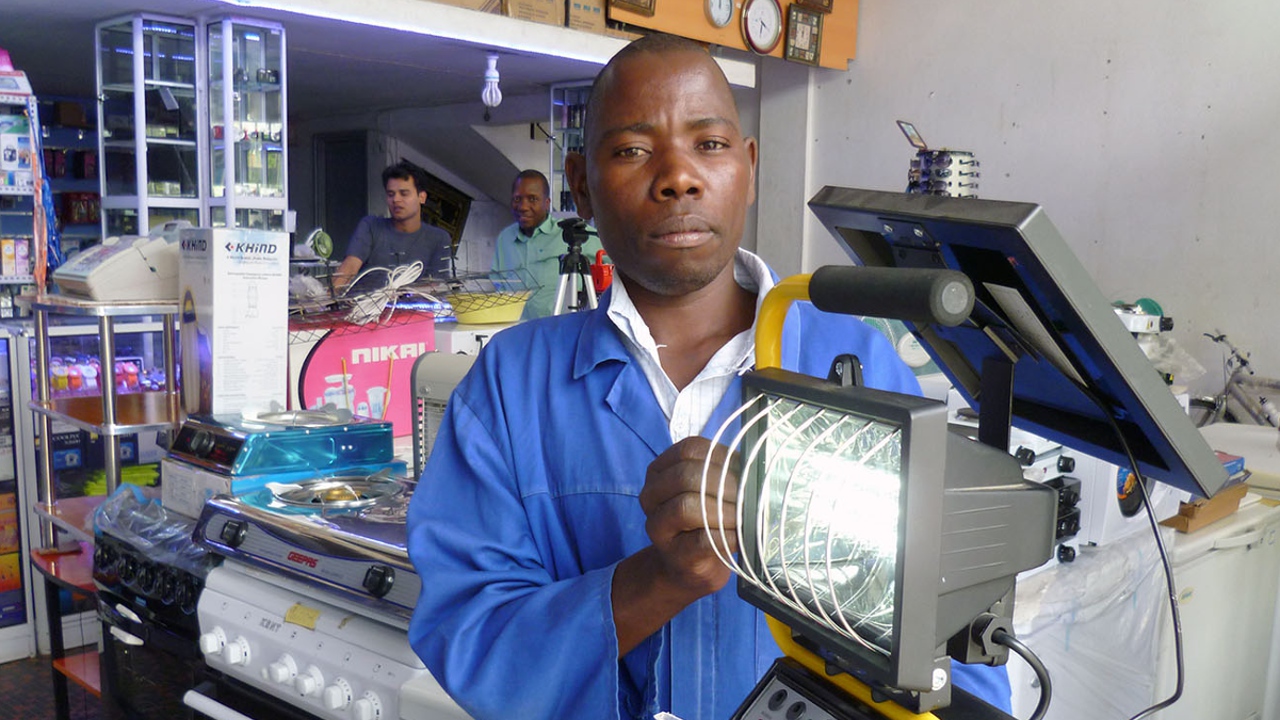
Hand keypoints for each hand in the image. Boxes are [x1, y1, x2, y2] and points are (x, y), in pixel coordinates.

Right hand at [639, 436, 739, 597]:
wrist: (690, 564)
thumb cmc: (707, 519)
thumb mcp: (713, 488)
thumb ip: (726, 471)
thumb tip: (756, 468)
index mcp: (661, 469)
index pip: (689, 450)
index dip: (721, 458)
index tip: (746, 470)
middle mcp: (651, 494)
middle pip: (685, 477)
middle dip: (724, 485)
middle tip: (749, 496)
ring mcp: (657, 526)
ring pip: (686, 507)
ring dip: (723, 512)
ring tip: (744, 518)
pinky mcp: (673, 554)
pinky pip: (700, 541)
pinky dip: (725, 537)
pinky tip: (739, 537)